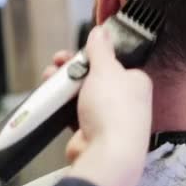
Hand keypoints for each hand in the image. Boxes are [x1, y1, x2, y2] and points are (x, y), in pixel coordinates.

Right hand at [42, 27, 152, 185]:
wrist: (107, 153)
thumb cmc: (115, 111)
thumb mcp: (106, 69)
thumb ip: (101, 49)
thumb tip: (102, 31)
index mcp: (136, 82)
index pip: (113, 61)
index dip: (93, 55)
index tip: (77, 51)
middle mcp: (124, 100)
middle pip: (93, 76)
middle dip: (72, 68)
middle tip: (58, 63)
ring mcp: (107, 117)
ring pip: (80, 94)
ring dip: (63, 85)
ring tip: (49, 77)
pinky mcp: (90, 132)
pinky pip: (72, 113)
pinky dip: (60, 105)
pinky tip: (50, 97)